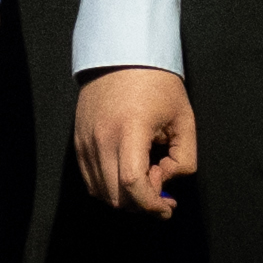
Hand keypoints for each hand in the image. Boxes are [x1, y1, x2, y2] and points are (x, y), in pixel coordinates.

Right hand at [77, 66, 196, 215]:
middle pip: (115, 196)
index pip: (132, 184)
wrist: (121, 54)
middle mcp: (101, 139)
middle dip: (142, 204)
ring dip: (125, 197)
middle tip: (160, 190)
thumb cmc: (157, 83)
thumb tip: (166, 181)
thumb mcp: (184, 118)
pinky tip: (126, 173)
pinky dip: (109, 187)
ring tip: (144, 176)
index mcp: (130, 130)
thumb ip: (184, 158)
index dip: (151, 205)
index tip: (167, 208)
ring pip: (101, 192)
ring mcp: (85, 141)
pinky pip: (90, 179)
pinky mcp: (78, 141)